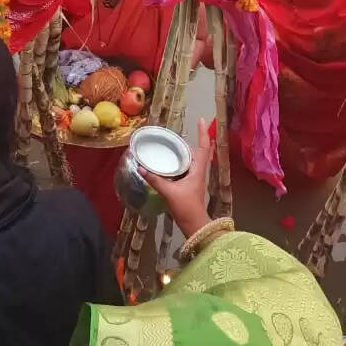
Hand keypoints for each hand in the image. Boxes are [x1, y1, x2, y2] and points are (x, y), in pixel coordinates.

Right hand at [142, 118, 212, 237]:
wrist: (194, 225)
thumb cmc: (186, 207)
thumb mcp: (169, 192)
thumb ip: (155, 179)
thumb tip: (141, 168)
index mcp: (198, 170)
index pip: (204, 147)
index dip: (203, 133)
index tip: (200, 120)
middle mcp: (199, 172)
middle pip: (199, 152)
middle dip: (192, 140)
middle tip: (179, 134)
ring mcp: (195, 179)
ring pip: (193, 160)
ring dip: (186, 151)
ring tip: (174, 144)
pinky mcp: (190, 186)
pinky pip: (187, 168)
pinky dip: (181, 162)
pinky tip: (171, 163)